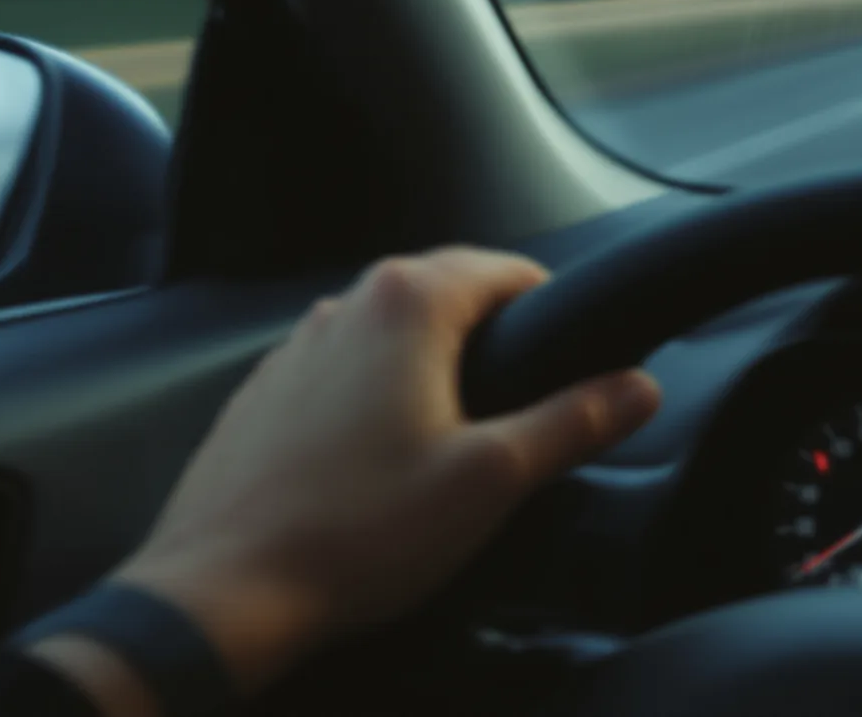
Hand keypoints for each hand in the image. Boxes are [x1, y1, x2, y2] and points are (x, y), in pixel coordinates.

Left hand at [88, 248, 660, 695]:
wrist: (222, 593)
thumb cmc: (358, 533)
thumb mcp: (494, 478)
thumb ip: (575, 421)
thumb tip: (640, 387)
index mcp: (408, 305)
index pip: (506, 269)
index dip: (552, 308)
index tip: (574, 355)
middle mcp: (345, 307)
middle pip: (446, 293)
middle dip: (492, 336)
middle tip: (526, 404)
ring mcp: (293, 349)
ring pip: (389, 333)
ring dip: (429, 367)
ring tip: (455, 441)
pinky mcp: (262, 397)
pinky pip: (340, 373)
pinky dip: (374, 400)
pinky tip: (382, 467)